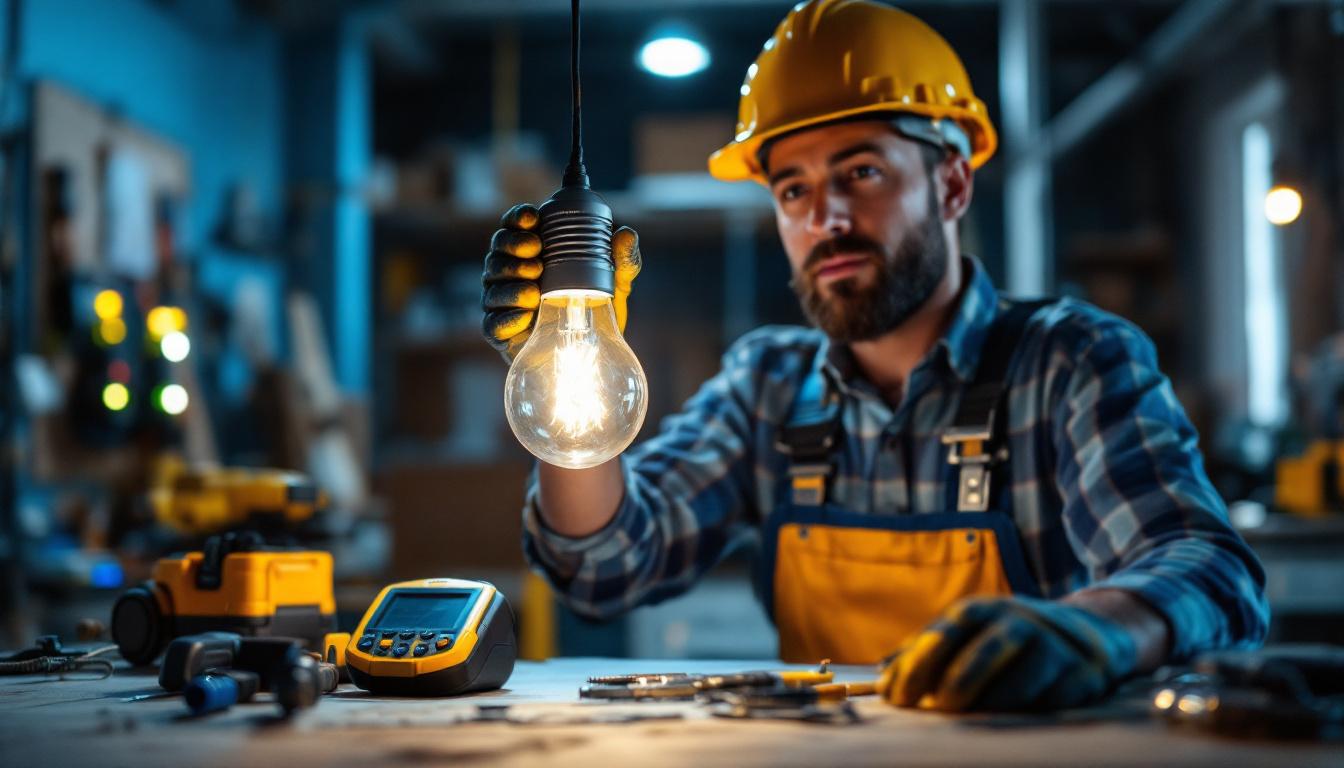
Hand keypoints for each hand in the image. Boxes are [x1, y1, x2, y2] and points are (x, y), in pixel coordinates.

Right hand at [481, 203, 641, 361]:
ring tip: (535, 293)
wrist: (590, 355)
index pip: (513, 227)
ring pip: (493, 287)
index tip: (534, 219)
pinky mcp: (500, 335)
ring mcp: (501, 304)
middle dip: (513, 249)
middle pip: (497, 252)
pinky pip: (493, 324)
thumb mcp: (614, 284)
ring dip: (512, 286)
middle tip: (537, 259)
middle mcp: (509, 275)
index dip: (518, 219)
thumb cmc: (595, 310)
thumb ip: (623, 260)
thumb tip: (626, 234)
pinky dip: (508, 319)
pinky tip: (526, 317)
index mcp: (530, 254)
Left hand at [876, 596, 1137, 711]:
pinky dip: (1033, 712)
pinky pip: (1057, 700)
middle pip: (988, 648)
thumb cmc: (1001, 641)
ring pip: (1025, 676)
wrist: (1085, 635)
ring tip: (973, 720)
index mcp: (981, 612)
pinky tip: (1014, 721)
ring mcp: (1056, 648)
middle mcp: (1019, 622)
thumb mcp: (963, 637)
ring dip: (996, 701)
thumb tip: (882, 680)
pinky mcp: (1084, 677)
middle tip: (941, 708)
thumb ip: (922, 656)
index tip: (898, 697)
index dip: (919, 663)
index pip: (947, 631)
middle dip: (960, 680)